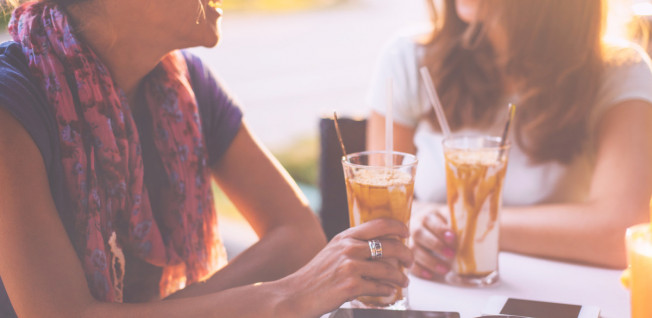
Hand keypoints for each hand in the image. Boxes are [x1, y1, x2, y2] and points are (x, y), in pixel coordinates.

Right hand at [278, 218, 412, 316]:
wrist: (296, 294)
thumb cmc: (316, 275)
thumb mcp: (333, 252)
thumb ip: (352, 245)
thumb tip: (379, 246)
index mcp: (345, 237)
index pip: (379, 224)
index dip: (398, 226)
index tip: (406, 232)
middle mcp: (349, 248)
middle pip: (390, 246)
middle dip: (406, 254)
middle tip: (410, 261)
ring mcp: (350, 267)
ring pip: (388, 270)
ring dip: (400, 277)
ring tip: (404, 282)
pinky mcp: (351, 286)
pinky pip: (379, 288)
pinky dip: (387, 290)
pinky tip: (389, 291)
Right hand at [410, 201, 456, 280]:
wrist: (424, 224)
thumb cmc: (442, 223)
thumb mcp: (449, 218)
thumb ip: (457, 222)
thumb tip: (477, 229)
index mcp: (427, 216)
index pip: (430, 220)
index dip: (440, 229)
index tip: (453, 238)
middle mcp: (414, 226)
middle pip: (419, 234)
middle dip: (435, 245)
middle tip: (451, 254)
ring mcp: (409, 240)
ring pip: (412, 250)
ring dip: (429, 260)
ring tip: (444, 269)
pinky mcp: (406, 254)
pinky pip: (408, 262)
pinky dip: (419, 269)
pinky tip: (430, 275)